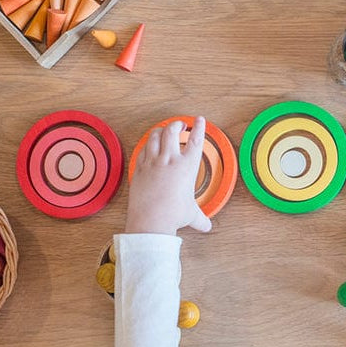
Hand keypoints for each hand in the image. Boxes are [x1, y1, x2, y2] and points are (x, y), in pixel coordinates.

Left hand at [125, 116, 211, 235]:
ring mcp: (152, 162)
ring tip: (164, 131)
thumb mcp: (191, 214)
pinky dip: (148, 144)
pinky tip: (149, 146)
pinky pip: (143, 149)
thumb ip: (200, 218)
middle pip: (172, 131)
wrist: (151, 220)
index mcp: (187, 166)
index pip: (196, 140)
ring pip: (155, 136)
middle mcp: (169, 160)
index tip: (200, 120)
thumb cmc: (172, 215)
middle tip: (180, 125)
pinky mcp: (139, 168)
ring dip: (161, 130)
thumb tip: (206, 226)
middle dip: (177, 124)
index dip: (199, 127)